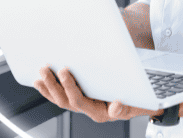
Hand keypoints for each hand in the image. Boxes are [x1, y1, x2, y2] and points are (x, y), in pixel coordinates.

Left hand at [33, 66, 162, 122]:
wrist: (141, 104)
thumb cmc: (139, 103)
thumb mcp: (137, 106)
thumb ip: (126, 108)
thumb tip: (115, 106)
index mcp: (100, 113)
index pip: (79, 101)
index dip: (69, 87)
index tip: (65, 71)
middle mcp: (88, 110)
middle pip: (65, 101)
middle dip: (53, 84)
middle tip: (47, 69)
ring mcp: (82, 106)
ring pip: (59, 100)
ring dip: (48, 86)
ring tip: (41, 72)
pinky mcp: (79, 99)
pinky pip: (60, 97)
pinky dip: (49, 90)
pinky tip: (41, 81)